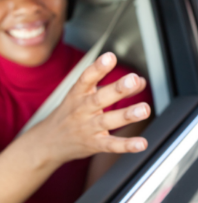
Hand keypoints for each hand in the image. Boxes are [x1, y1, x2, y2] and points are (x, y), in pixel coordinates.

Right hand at [32, 52, 150, 166]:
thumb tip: (141, 81)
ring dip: (127, 115)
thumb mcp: (86, 95)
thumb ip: (116, 88)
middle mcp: (82, 110)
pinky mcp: (94, 145)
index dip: (98, 67)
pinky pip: (111, 145)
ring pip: (108, 121)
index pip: (86, 78)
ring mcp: (87, 128)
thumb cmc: (71, 113)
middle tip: (133, 79)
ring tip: (144, 109)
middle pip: (100, 98)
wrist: (48, 143)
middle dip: (118, 89)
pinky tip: (141, 143)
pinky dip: (127, 145)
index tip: (110, 57)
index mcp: (77, 94)